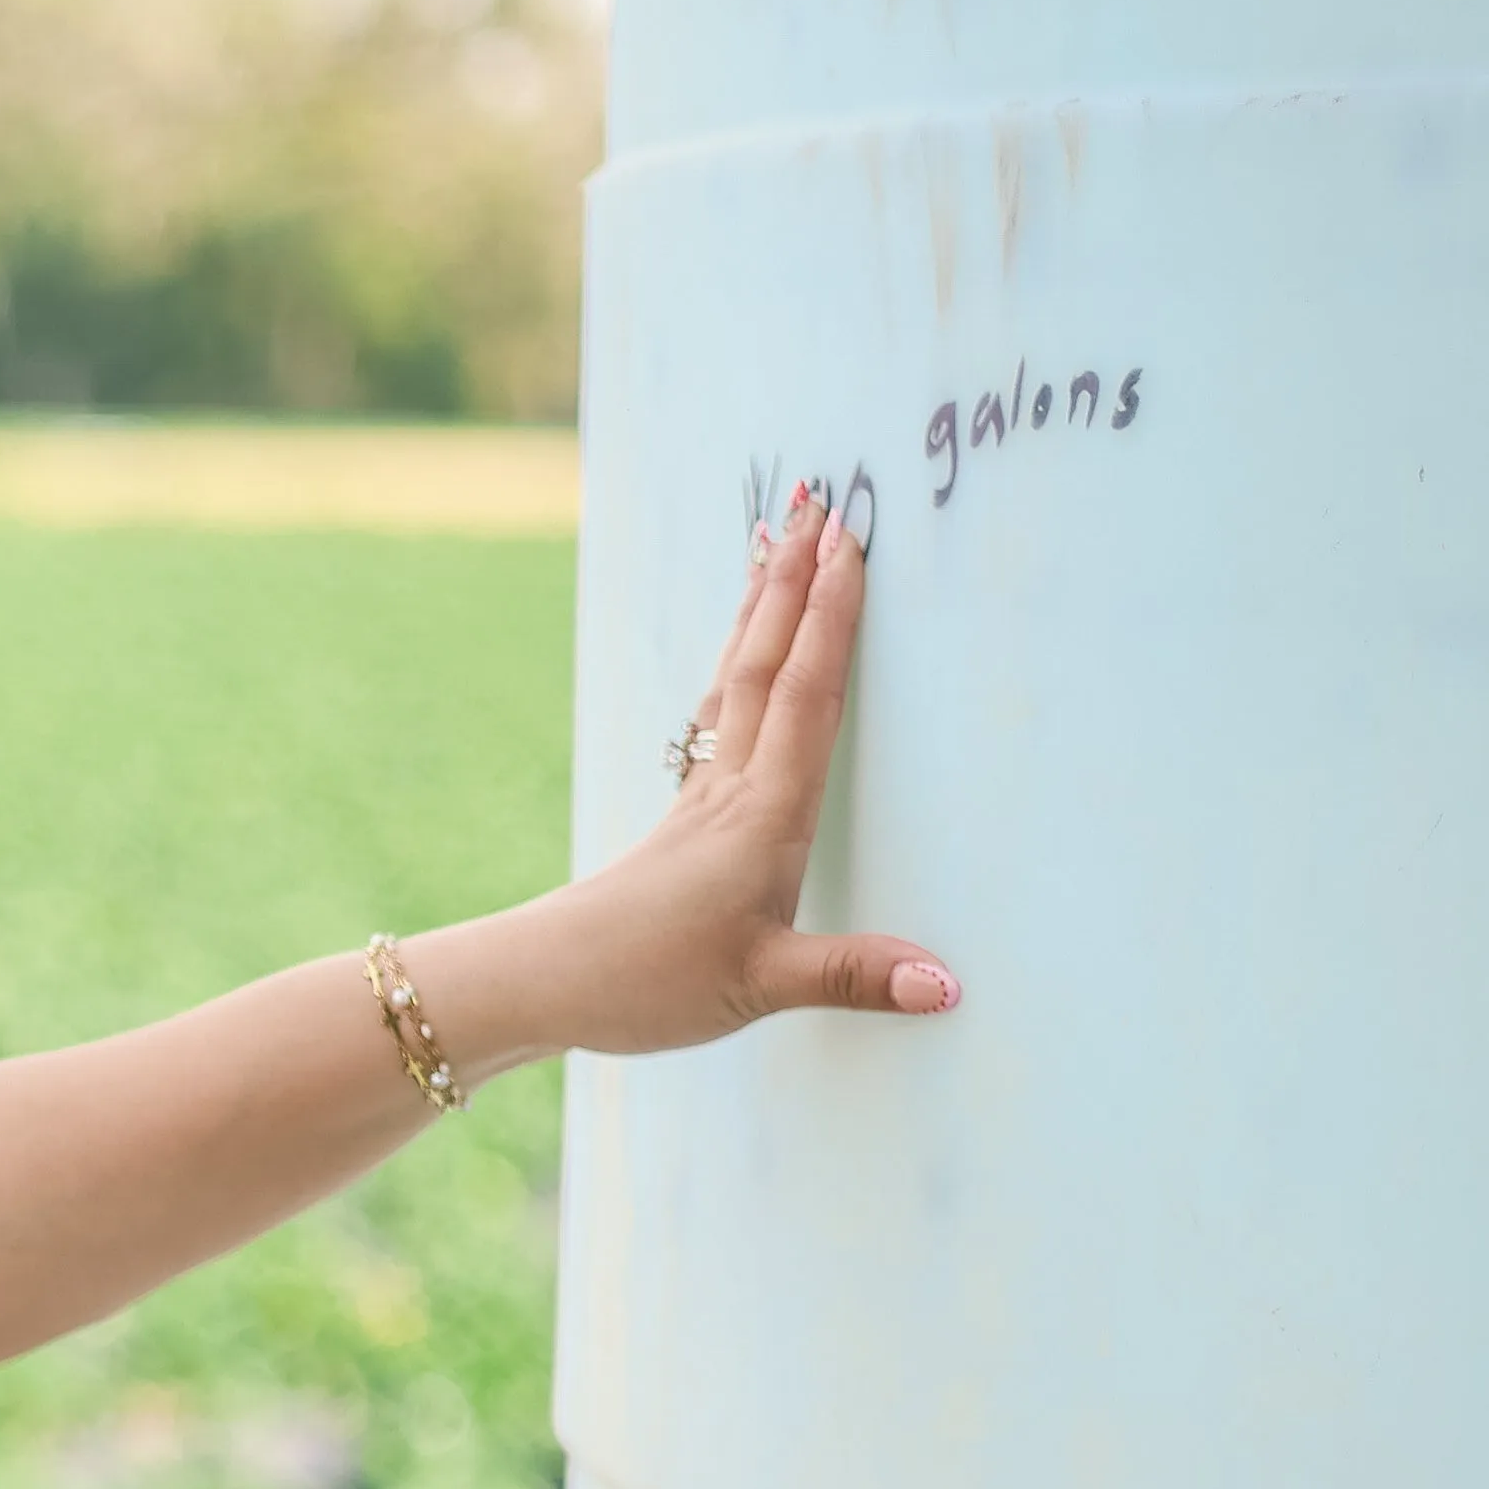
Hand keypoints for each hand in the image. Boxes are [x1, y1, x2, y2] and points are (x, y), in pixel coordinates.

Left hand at [517, 498, 953, 1059]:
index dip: (831, 619)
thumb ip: (853, 976)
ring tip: (773, 545)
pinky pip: (716, 718)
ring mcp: (700, 800)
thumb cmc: (643, 985)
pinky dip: (735, 667)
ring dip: (757, 610)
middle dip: (792, 581)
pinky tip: (735, 655)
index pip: (806, 697)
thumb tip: (946, 986)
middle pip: (764, 664)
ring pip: (734, 682)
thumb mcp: (758, 988)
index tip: (849, 542)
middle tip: (813, 501)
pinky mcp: (682, 820)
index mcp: (761, 817)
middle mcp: (730, 791)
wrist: (543, 987)